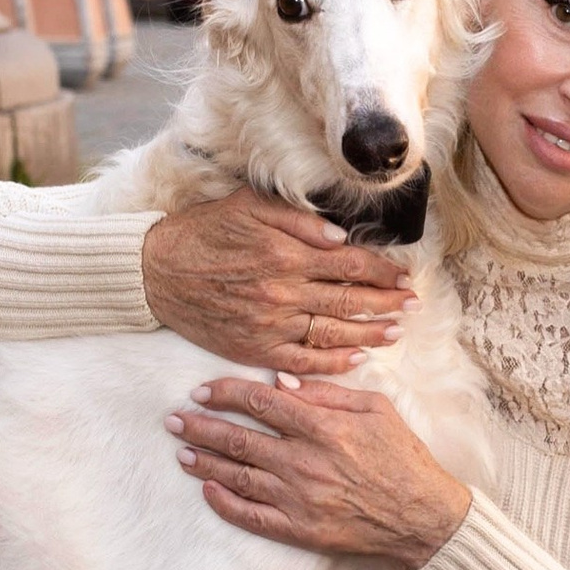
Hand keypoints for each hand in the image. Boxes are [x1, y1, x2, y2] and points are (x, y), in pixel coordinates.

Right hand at [140, 191, 415, 376]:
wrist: (157, 271)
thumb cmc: (204, 233)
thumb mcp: (249, 207)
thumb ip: (298, 221)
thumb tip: (340, 236)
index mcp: (285, 254)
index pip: (349, 263)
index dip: (381, 271)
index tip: (403, 276)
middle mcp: (283, 292)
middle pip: (349, 300)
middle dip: (386, 303)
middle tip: (412, 306)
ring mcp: (270, 324)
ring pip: (332, 333)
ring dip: (369, 334)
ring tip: (395, 333)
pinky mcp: (254, 348)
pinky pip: (302, 361)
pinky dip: (332, 362)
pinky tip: (355, 360)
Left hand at [168, 376, 470, 568]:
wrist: (423, 516)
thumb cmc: (403, 457)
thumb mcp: (376, 409)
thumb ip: (327, 394)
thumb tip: (281, 380)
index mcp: (323, 427)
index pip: (261, 402)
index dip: (225, 393)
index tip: (202, 391)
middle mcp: (304, 462)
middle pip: (239, 438)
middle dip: (201, 427)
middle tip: (174, 420)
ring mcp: (299, 498)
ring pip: (238, 476)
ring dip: (206, 462)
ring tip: (182, 452)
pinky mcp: (299, 529)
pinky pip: (251, 516)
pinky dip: (225, 503)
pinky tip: (208, 490)